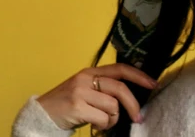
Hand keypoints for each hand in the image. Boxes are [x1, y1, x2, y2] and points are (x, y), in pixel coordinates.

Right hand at [36, 64, 157, 130]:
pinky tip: (95, 125)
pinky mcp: (76, 107)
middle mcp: (85, 78)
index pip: (120, 68)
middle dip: (133, 105)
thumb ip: (104, 88)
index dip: (138, 75)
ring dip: (112, 118)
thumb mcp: (85, 89)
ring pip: (113, 106)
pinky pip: (103, 118)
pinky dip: (103, 125)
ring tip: (102, 121)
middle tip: (138, 117)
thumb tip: (131, 94)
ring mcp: (80, 92)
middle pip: (120, 88)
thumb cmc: (67, 104)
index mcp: (90, 72)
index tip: (153, 83)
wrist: (41, 114)